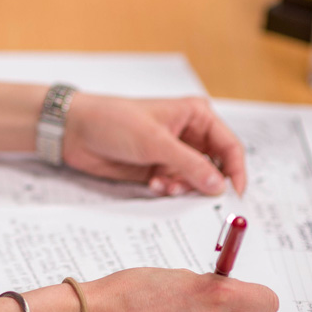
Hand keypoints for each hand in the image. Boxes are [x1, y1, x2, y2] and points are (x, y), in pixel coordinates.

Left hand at [61, 95, 246, 195]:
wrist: (76, 130)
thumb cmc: (114, 121)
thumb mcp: (155, 142)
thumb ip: (189, 164)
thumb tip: (219, 185)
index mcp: (196, 115)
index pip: (229, 146)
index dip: (236, 171)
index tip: (235, 195)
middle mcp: (189, 134)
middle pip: (216, 167)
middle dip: (206, 183)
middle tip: (192, 194)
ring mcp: (173, 153)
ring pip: (195, 180)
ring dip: (183, 187)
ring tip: (163, 184)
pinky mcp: (158, 168)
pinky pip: (176, 186)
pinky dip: (169, 190)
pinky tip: (153, 184)